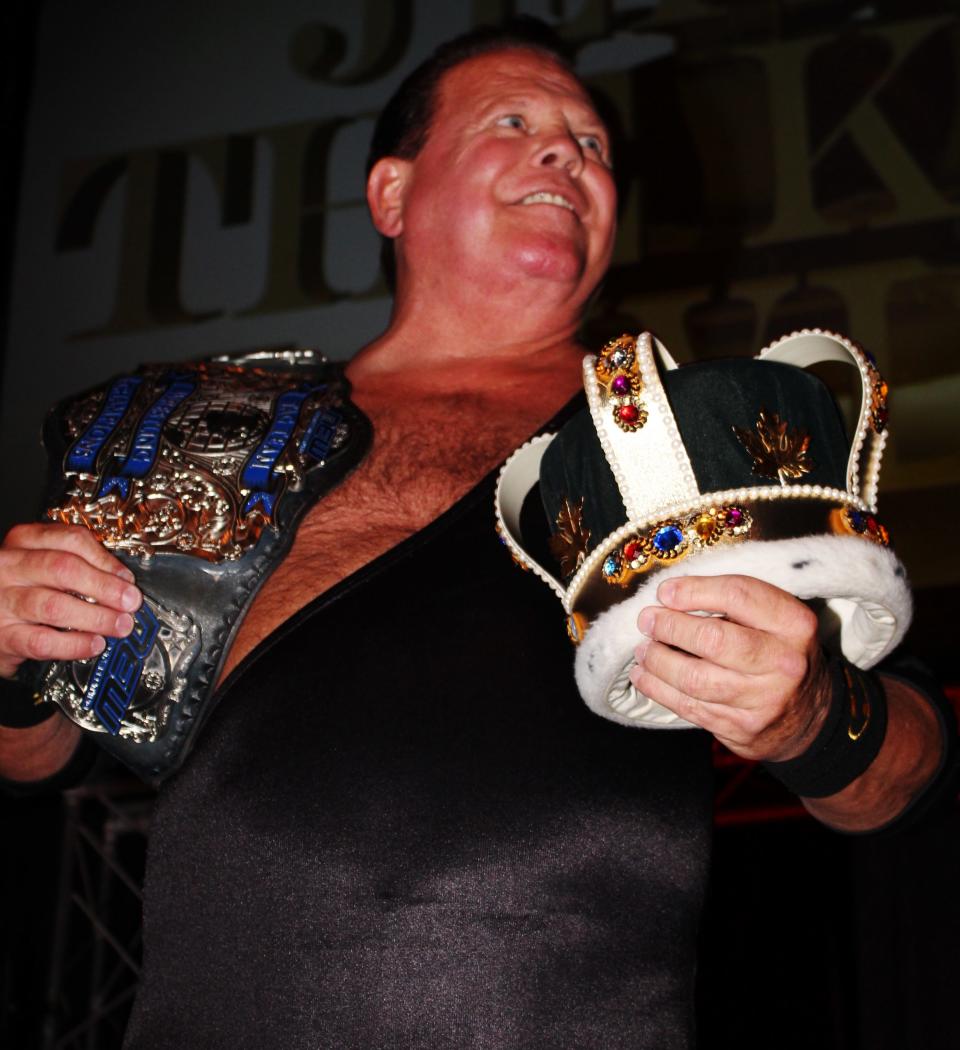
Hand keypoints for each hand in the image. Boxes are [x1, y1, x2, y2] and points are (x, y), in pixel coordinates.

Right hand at [0, 523, 140, 677]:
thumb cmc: (21, 591)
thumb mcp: (41, 567)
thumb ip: (77, 567)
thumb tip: (122, 584)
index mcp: (24, 541)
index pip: (71, 540)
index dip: (106, 560)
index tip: (127, 578)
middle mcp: (9, 567)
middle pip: (63, 569)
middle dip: (105, 586)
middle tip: (130, 602)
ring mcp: (2, 601)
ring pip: (54, 605)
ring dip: (96, 617)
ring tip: (120, 625)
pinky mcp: (3, 636)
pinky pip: (42, 641)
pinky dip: (74, 644)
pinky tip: (94, 644)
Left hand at [628, 574, 831, 761]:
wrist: (811, 718)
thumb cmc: (779, 654)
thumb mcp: (776, 621)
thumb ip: (734, 605)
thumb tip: (670, 596)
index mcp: (794, 624)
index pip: (738, 595)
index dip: (693, 591)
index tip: (665, 592)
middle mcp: (783, 662)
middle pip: (712, 639)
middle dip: (669, 627)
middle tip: (647, 620)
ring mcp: (763, 700)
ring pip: (694, 678)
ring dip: (658, 661)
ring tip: (643, 649)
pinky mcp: (742, 728)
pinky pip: (689, 707)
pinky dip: (658, 689)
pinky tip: (644, 675)